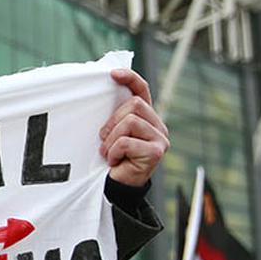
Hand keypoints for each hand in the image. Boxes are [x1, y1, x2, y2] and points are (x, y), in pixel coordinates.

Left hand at [100, 69, 169, 185]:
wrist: (116, 185)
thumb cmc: (112, 156)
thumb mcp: (110, 131)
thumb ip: (113, 114)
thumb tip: (100, 90)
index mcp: (146, 116)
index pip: (142, 89)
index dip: (130, 78)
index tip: (112, 74)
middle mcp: (157, 124)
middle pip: (134, 104)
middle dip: (112, 121)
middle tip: (105, 139)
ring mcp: (160, 138)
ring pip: (130, 122)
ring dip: (112, 138)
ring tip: (110, 152)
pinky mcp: (156, 151)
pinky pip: (126, 141)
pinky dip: (113, 151)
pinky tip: (114, 160)